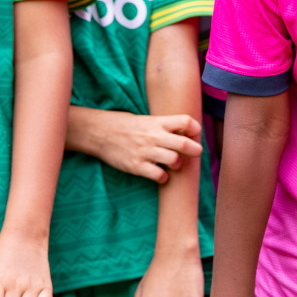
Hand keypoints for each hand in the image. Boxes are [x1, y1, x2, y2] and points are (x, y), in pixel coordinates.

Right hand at [76, 110, 202, 183]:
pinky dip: (163, 177)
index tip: (195, 134)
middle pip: (183, 143)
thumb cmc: (126, 126)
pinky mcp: (136, 166)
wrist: (99, 133)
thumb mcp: (147, 119)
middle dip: (195, 150)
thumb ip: (165, 126)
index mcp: (157, 122)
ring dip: (177, 164)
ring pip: (173, 160)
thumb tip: (187, 133)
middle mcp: (153, 136)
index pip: (185, 121)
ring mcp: (145, 151)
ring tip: (173, 163)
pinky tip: (160, 175)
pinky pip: (158, 175)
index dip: (195, 128)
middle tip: (196, 152)